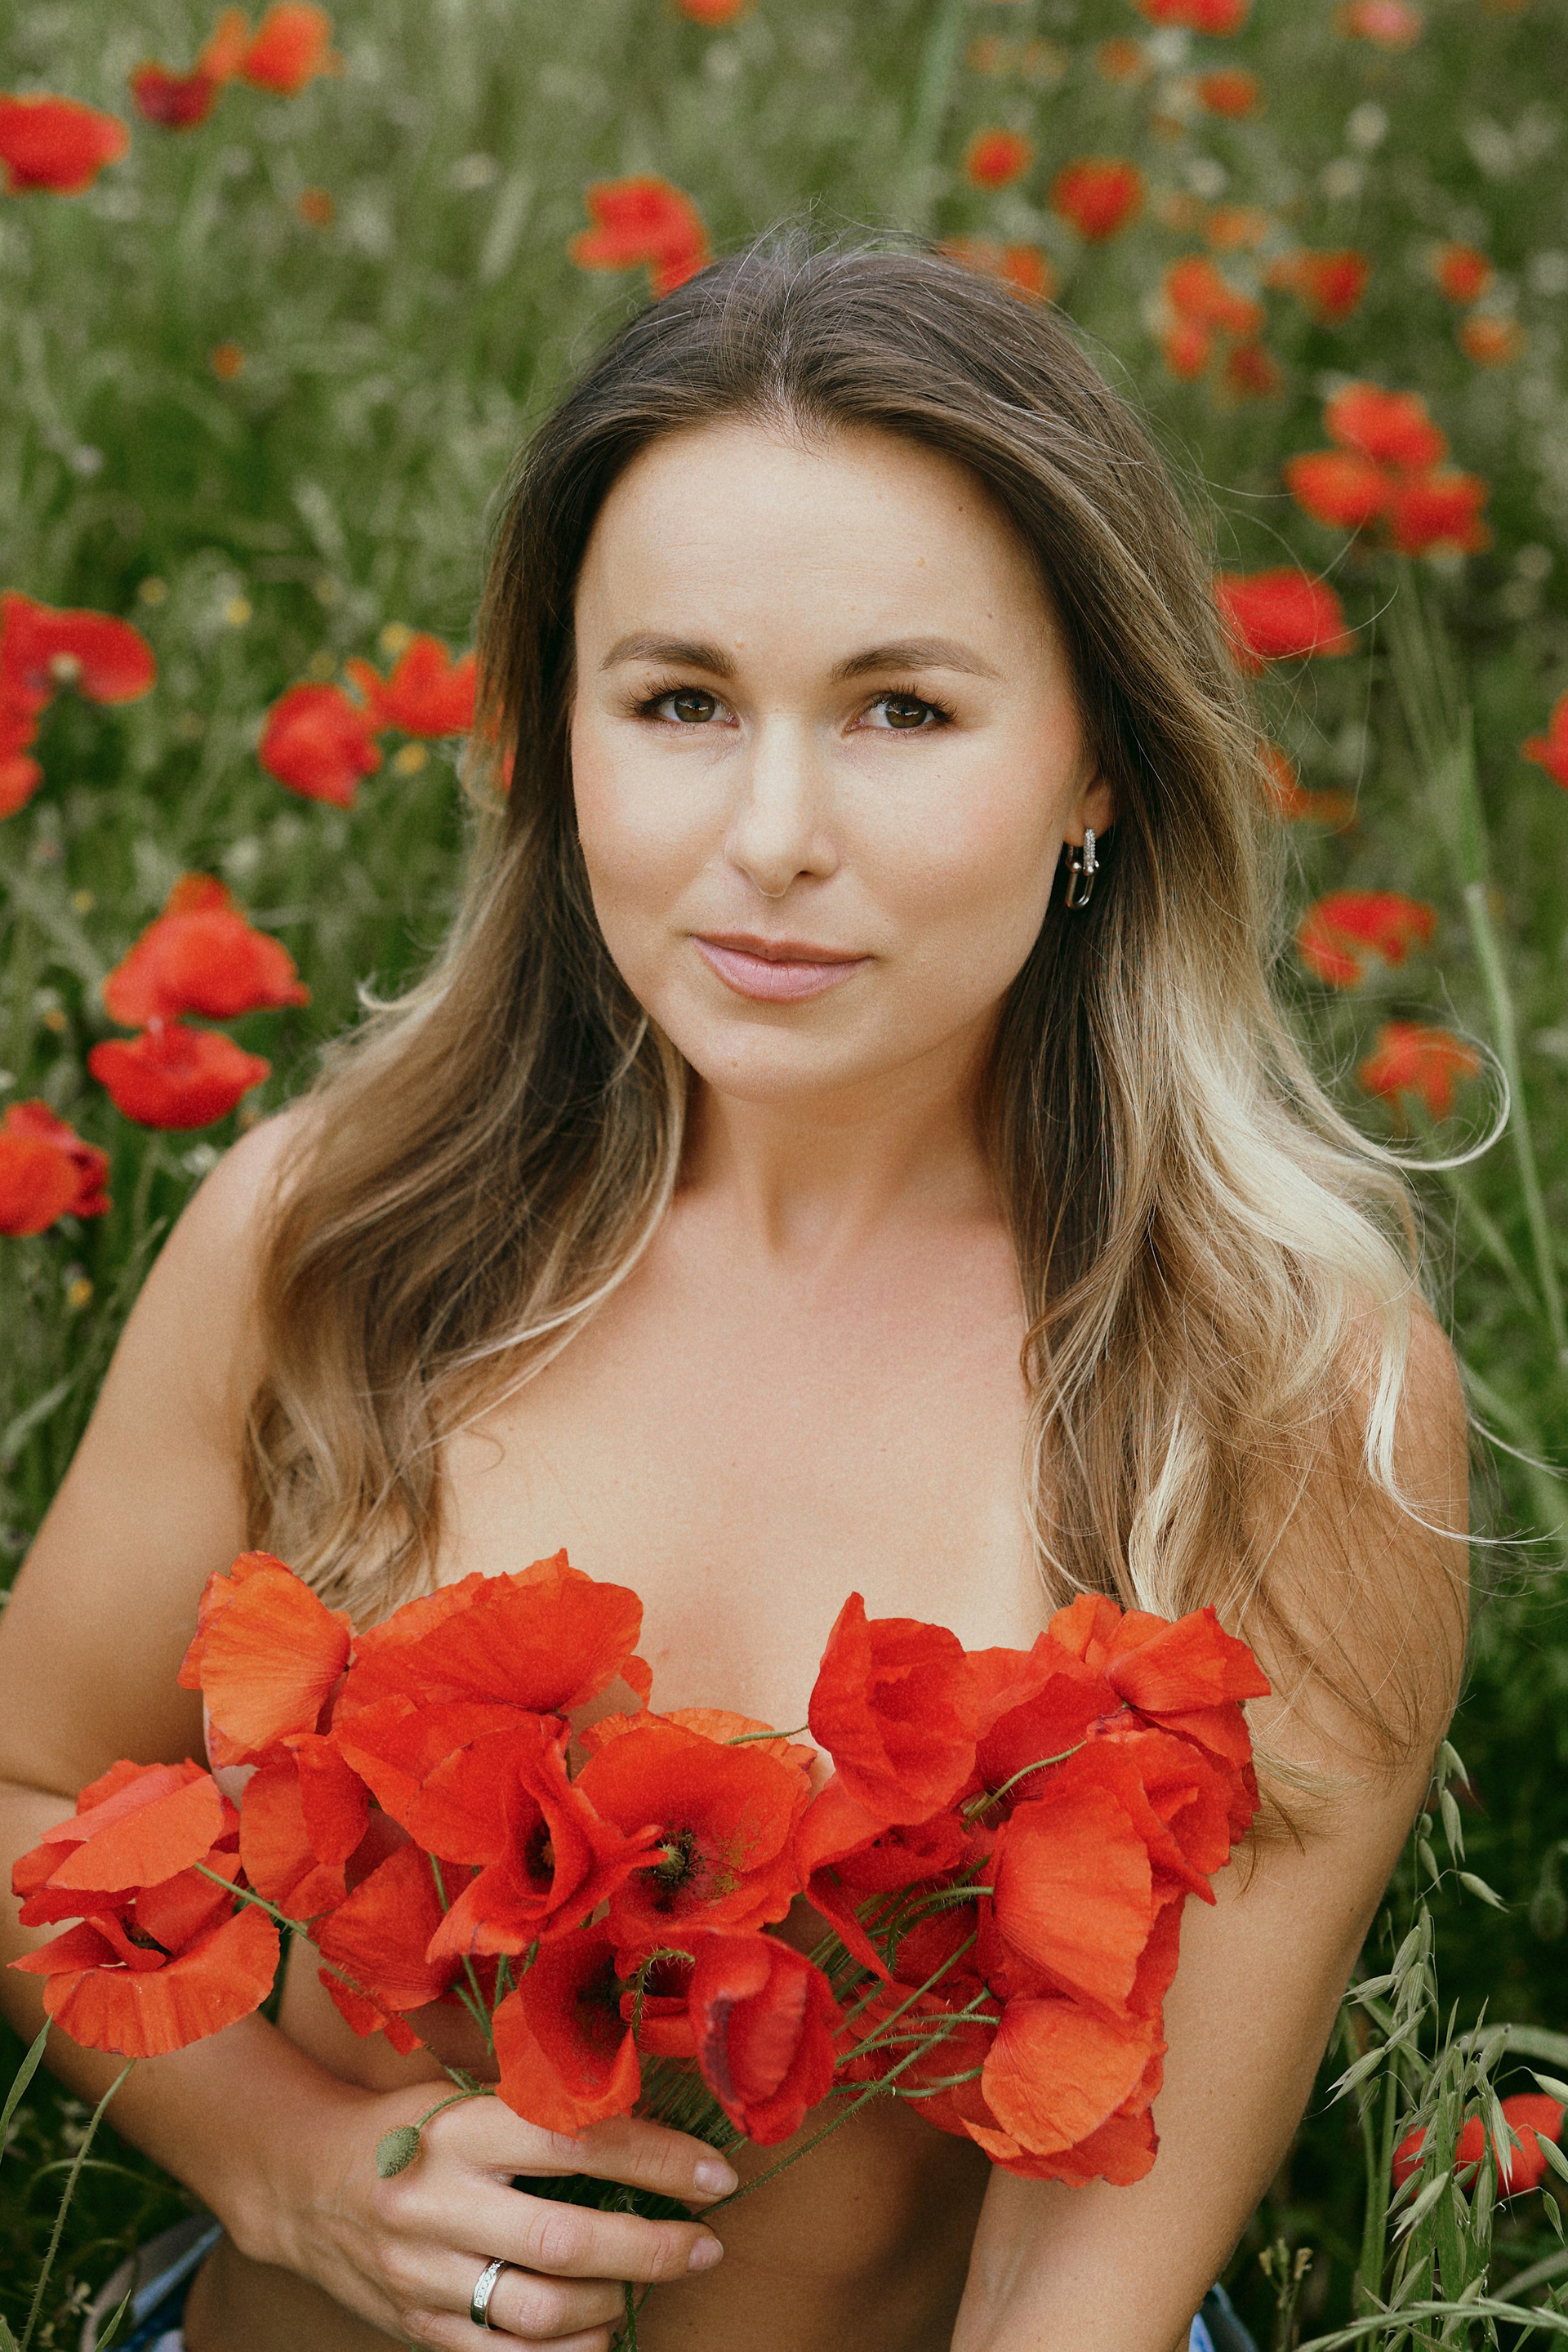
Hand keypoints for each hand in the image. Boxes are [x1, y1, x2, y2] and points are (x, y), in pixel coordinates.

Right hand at [264, 2083, 733, 2349]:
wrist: (305, 2180)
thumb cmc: (412, 2126)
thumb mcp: (472, 2092)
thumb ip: (550, 2108)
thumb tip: (658, 2124)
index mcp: (460, 2125)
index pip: (577, 2143)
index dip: (657, 2161)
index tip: (716, 2174)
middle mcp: (438, 2200)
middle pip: (565, 2239)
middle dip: (651, 2248)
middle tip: (704, 2245)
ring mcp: (421, 2272)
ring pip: (537, 2311)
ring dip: (612, 2304)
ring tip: (647, 2285)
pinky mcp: (412, 2325)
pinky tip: (598, 2331)